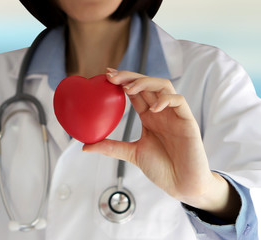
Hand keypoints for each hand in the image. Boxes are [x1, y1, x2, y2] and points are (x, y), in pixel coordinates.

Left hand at [83, 68, 239, 220]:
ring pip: (163, 86)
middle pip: (147, 84)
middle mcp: (161, 112)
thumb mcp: (131, 154)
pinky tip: (152, 108)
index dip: (122, 81)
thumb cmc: (162, 169)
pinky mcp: (188, 122)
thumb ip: (111, 147)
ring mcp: (175, 115)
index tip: (106, 75)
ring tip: (128, 89)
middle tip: (111, 76)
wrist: (182, 185)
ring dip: (145, 82)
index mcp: (149, 116)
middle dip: (129, 76)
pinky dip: (165, 100)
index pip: (136, 92)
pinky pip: (179, 101)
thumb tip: (85, 146)